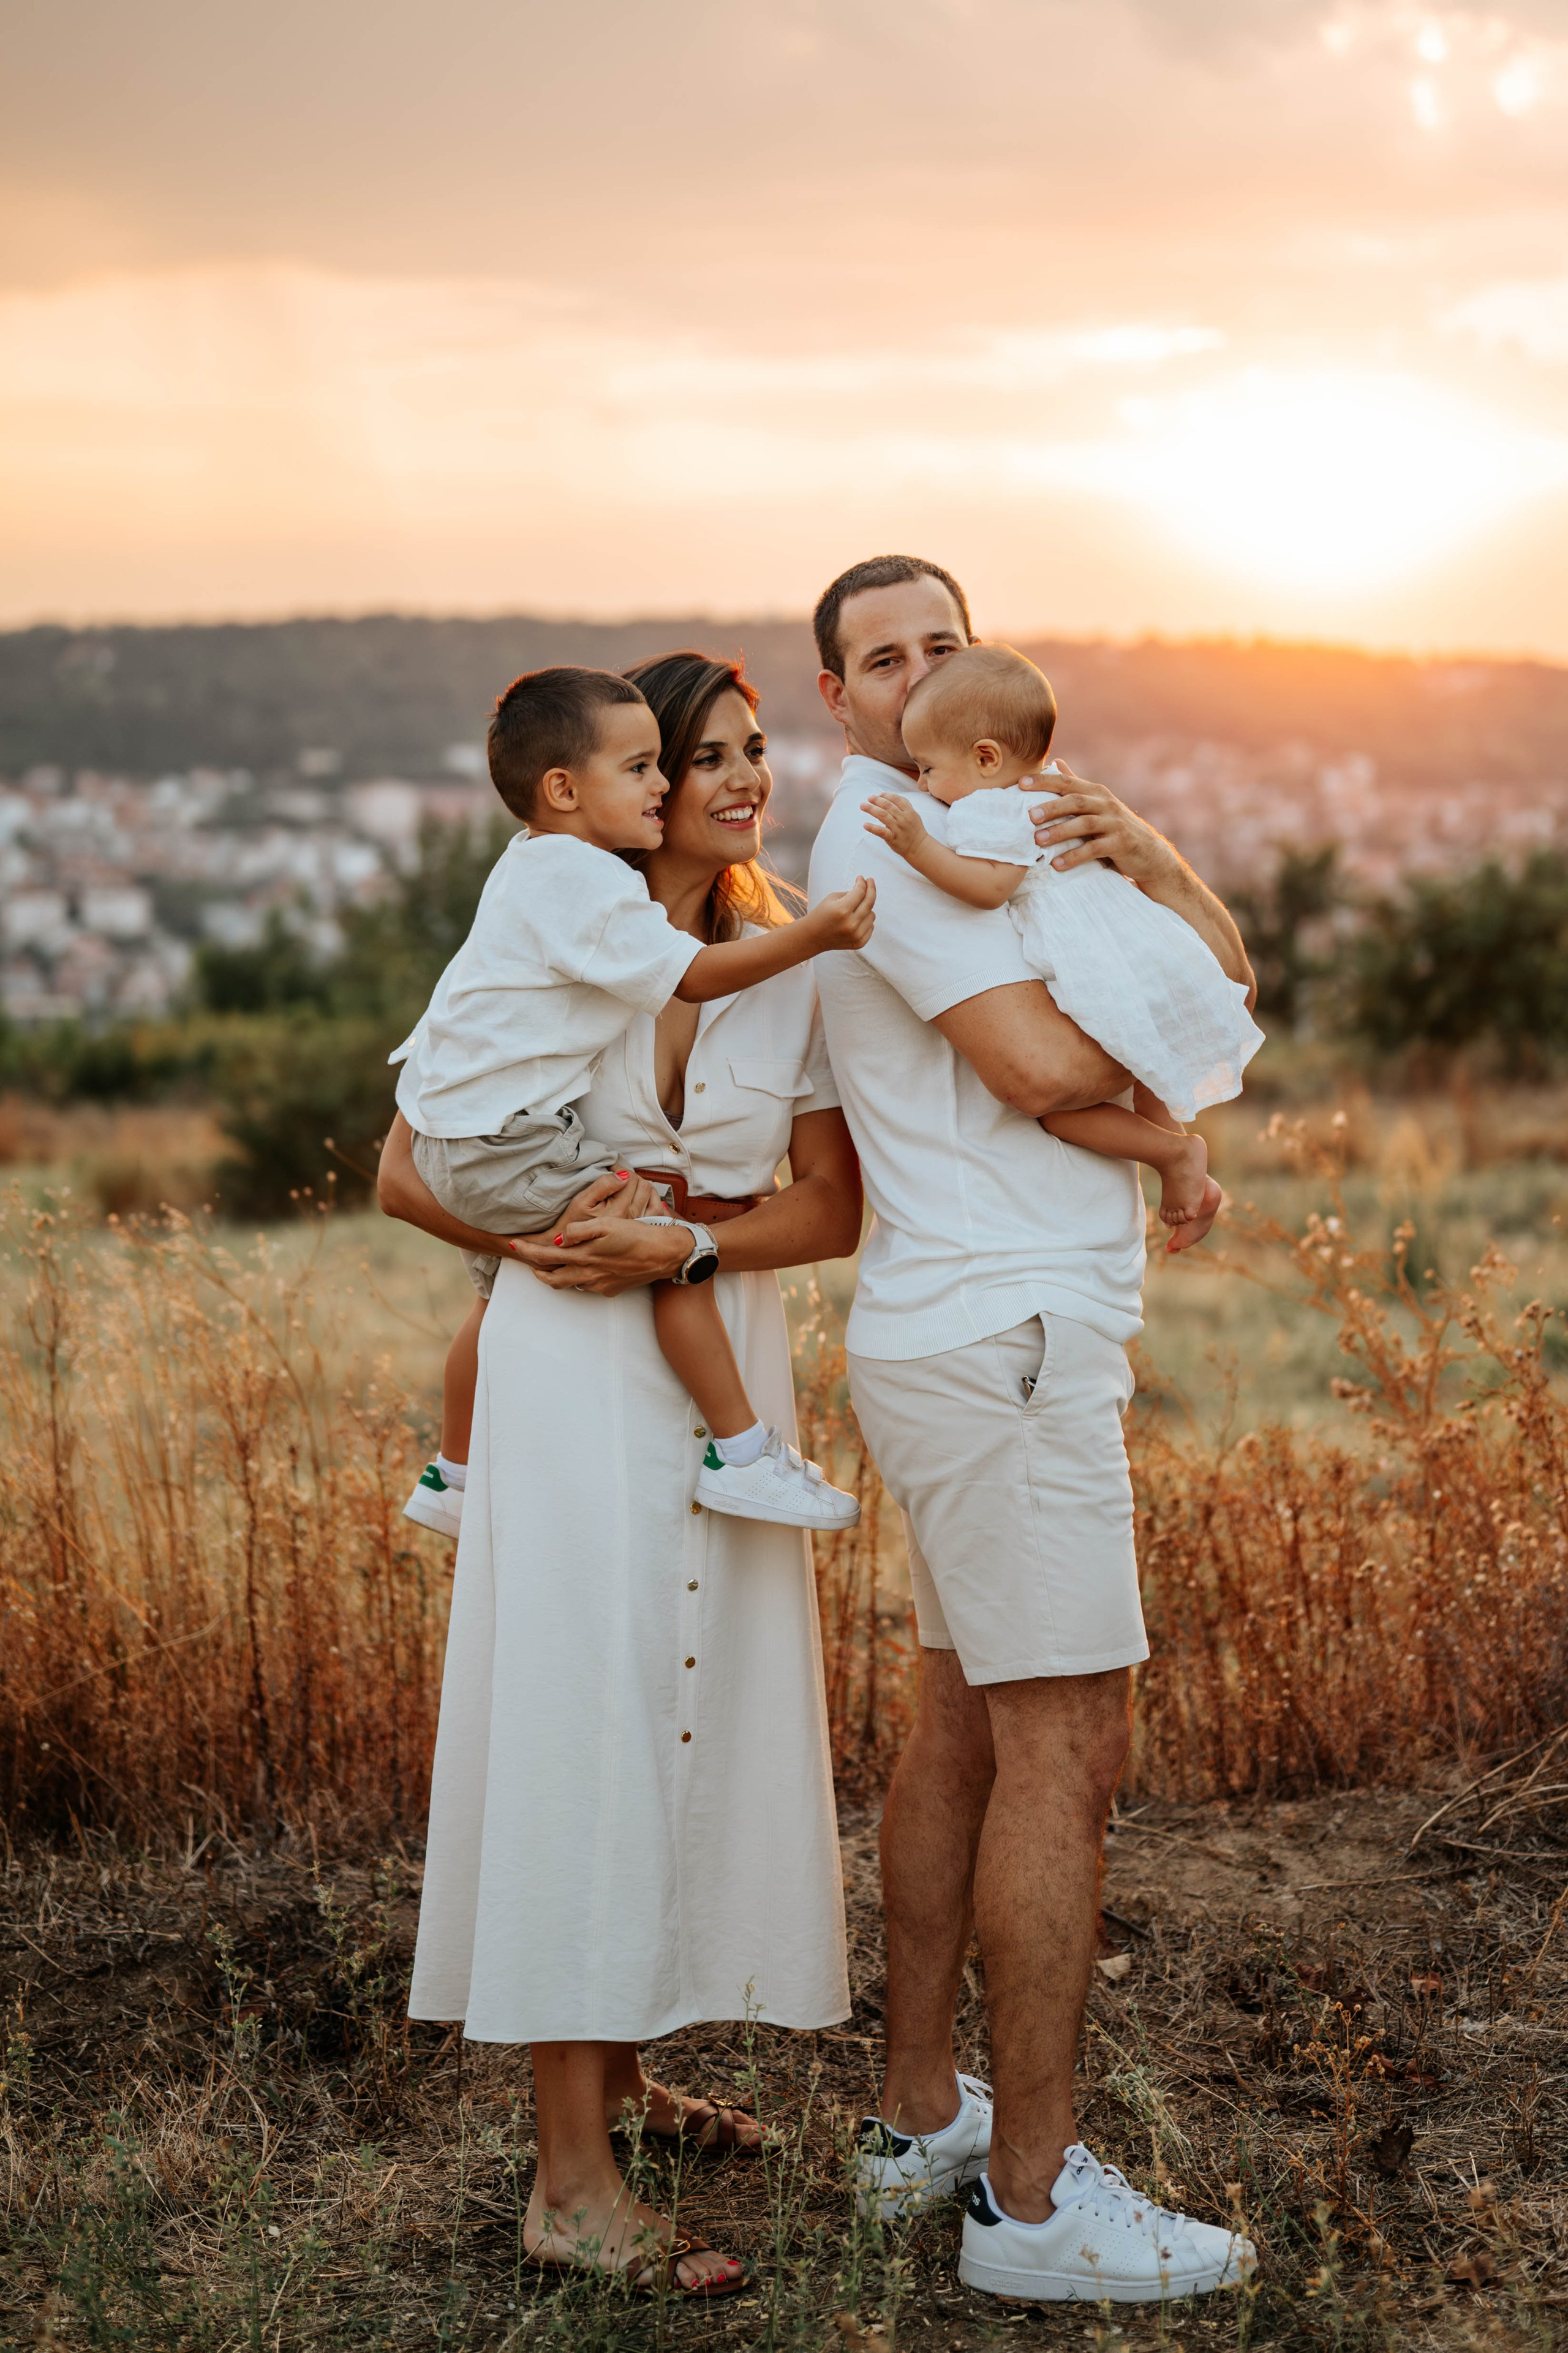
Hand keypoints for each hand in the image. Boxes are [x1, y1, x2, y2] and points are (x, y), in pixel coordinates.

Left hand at [510, 1215, 690, 1295]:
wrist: (667, 1254)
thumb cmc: (639, 1234)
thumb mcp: (608, 1224)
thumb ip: (580, 1230)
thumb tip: (560, 1238)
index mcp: (585, 1256)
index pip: (547, 1256)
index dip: (528, 1251)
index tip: (514, 1245)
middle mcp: (589, 1275)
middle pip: (553, 1279)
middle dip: (538, 1271)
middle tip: (530, 1262)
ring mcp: (601, 1285)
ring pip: (571, 1284)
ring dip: (558, 1275)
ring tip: (554, 1264)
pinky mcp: (613, 1288)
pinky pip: (589, 1286)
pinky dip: (579, 1277)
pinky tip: (586, 1268)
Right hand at [549, 1168, 659, 1236]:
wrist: (572, 1247)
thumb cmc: (573, 1224)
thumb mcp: (581, 1201)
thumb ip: (603, 1185)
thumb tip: (622, 1175)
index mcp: (619, 1210)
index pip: (631, 1178)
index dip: (620, 1169)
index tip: (611, 1169)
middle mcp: (632, 1218)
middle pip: (643, 1186)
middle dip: (631, 1177)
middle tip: (618, 1177)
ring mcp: (638, 1224)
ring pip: (651, 1196)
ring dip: (641, 1187)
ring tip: (627, 1187)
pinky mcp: (640, 1228)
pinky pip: (656, 1210)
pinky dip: (651, 1200)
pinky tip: (639, 1199)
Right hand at [804, 875, 875, 951]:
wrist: (812, 937)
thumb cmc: (821, 915)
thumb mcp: (832, 898)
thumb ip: (851, 892)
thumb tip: (867, 888)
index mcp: (842, 910)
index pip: (860, 892)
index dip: (863, 883)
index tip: (863, 878)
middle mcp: (850, 924)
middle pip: (870, 902)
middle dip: (871, 889)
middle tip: (869, 882)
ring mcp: (855, 935)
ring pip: (872, 915)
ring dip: (866, 909)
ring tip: (854, 910)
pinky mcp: (858, 943)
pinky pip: (871, 927)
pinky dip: (865, 922)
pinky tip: (855, 921)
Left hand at [862, 793, 927, 861]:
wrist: (919, 847)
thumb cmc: (914, 830)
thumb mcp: (913, 815)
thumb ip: (903, 806)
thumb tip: (888, 798)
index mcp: (909, 811)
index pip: (896, 799)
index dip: (885, 795)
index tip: (878, 795)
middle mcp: (903, 818)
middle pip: (888, 806)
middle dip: (877, 800)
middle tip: (869, 798)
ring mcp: (898, 828)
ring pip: (883, 815)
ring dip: (871, 809)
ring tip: (863, 806)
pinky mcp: (892, 838)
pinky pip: (881, 832)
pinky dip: (872, 828)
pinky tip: (865, 825)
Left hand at [1028, 760, 1177, 883]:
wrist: (1148, 853)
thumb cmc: (1115, 827)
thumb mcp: (1098, 804)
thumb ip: (1076, 785)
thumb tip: (1056, 762)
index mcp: (1096, 793)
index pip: (1067, 782)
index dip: (1044, 781)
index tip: (1020, 783)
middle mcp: (1106, 804)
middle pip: (1075, 801)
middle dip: (1051, 807)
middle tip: (1029, 816)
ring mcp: (1114, 823)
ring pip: (1084, 824)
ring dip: (1059, 832)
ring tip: (1038, 841)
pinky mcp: (1120, 844)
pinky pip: (1094, 849)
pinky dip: (1075, 856)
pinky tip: (1057, 865)